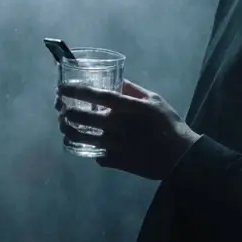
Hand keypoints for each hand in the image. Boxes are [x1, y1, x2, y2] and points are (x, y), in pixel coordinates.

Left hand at [56, 79, 200, 179]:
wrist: (179, 156)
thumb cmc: (168, 124)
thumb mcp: (155, 100)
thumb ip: (133, 90)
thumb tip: (117, 80)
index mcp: (127, 107)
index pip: (96, 96)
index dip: (76, 91)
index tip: (61, 88)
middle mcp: (117, 125)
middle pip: (81, 117)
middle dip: (65, 112)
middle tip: (62, 109)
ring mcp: (114, 145)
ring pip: (81, 138)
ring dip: (69, 131)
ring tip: (65, 127)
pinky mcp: (116, 161)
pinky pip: (94, 155)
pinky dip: (88, 149)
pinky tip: (87, 145)